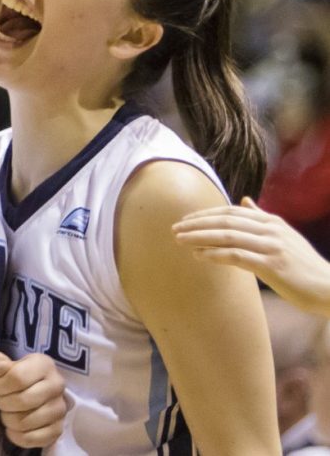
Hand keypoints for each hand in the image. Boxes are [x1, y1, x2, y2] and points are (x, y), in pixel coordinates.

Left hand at [0, 351, 65, 447]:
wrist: (31, 390)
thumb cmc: (14, 376)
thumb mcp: (3, 363)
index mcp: (44, 364)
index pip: (17, 378)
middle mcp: (57, 385)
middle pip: (22, 401)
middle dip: (2, 403)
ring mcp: (59, 409)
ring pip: (25, 422)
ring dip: (7, 420)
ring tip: (6, 413)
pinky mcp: (58, 429)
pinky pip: (32, 439)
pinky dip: (16, 436)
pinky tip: (12, 428)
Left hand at [173, 197, 329, 315]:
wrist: (328, 287)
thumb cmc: (303, 264)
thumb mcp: (283, 234)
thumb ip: (261, 217)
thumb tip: (244, 201)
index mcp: (270, 221)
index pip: (230, 212)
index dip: (205, 214)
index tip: (184, 220)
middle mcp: (270, 230)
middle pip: (225, 221)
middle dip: (197, 224)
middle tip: (174, 229)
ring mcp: (271, 247)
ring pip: (227, 236)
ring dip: (200, 237)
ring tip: (180, 240)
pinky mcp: (272, 266)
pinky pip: (237, 256)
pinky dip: (216, 254)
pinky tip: (200, 256)